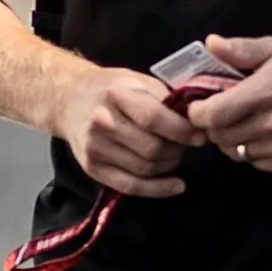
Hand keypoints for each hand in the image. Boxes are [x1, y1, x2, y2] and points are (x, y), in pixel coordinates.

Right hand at [53, 67, 199, 197]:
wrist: (70, 100)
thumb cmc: (112, 89)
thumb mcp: (138, 81)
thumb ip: (165, 99)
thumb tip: (197, 121)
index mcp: (116, 94)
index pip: (155, 119)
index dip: (183, 131)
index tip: (201, 136)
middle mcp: (101, 122)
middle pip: (152, 148)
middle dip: (177, 150)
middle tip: (186, 144)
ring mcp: (94, 148)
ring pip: (145, 169)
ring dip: (169, 165)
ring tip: (174, 154)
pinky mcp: (92, 168)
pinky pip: (130, 186)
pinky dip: (158, 189)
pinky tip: (176, 185)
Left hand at [184, 35, 271, 175]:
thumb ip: (241, 49)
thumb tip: (211, 43)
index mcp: (263, 93)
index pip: (213, 116)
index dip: (198, 113)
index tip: (198, 106)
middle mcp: (271, 124)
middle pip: (220, 138)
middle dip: (213, 127)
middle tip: (219, 114)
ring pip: (237, 153)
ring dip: (231, 141)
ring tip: (240, 124)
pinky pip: (257, 163)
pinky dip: (252, 152)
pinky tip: (260, 135)